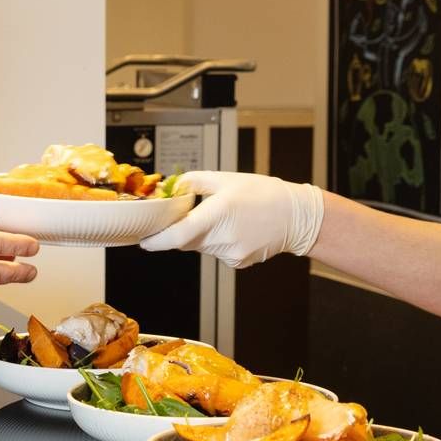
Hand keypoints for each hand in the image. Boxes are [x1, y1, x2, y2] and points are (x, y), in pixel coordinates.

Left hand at [138, 171, 323, 268]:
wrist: (296, 216)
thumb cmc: (265, 194)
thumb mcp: (226, 179)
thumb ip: (194, 182)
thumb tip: (171, 187)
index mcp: (218, 214)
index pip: (177, 235)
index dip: (157, 241)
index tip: (144, 241)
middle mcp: (223, 237)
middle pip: (186, 241)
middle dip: (180, 231)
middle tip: (187, 216)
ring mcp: (231, 253)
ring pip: (200, 247)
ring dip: (200, 235)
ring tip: (223, 217)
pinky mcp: (237, 262)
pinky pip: (216, 253)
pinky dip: (216, 242)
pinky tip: (234, 229)